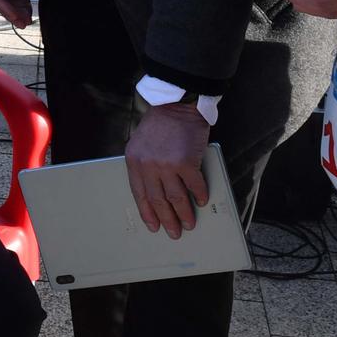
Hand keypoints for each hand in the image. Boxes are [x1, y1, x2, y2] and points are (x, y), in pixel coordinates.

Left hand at [125, 102, 210, 237]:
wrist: (177, 104)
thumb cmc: (160, 123)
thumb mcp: (141, 143)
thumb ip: (144, 165)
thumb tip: (156, 192)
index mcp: (134, 162)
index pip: (139, 195)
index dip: (147, 213)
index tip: (154, 226)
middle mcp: (149, 165)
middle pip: (158, 200)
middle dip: (167, 219)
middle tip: (174, 232)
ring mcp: (167, 165)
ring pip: (176, 198)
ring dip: (184, 214)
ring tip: (189, 224)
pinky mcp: (187, 162)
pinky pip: (195, 186)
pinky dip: (199, 195)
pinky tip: (202, 201)